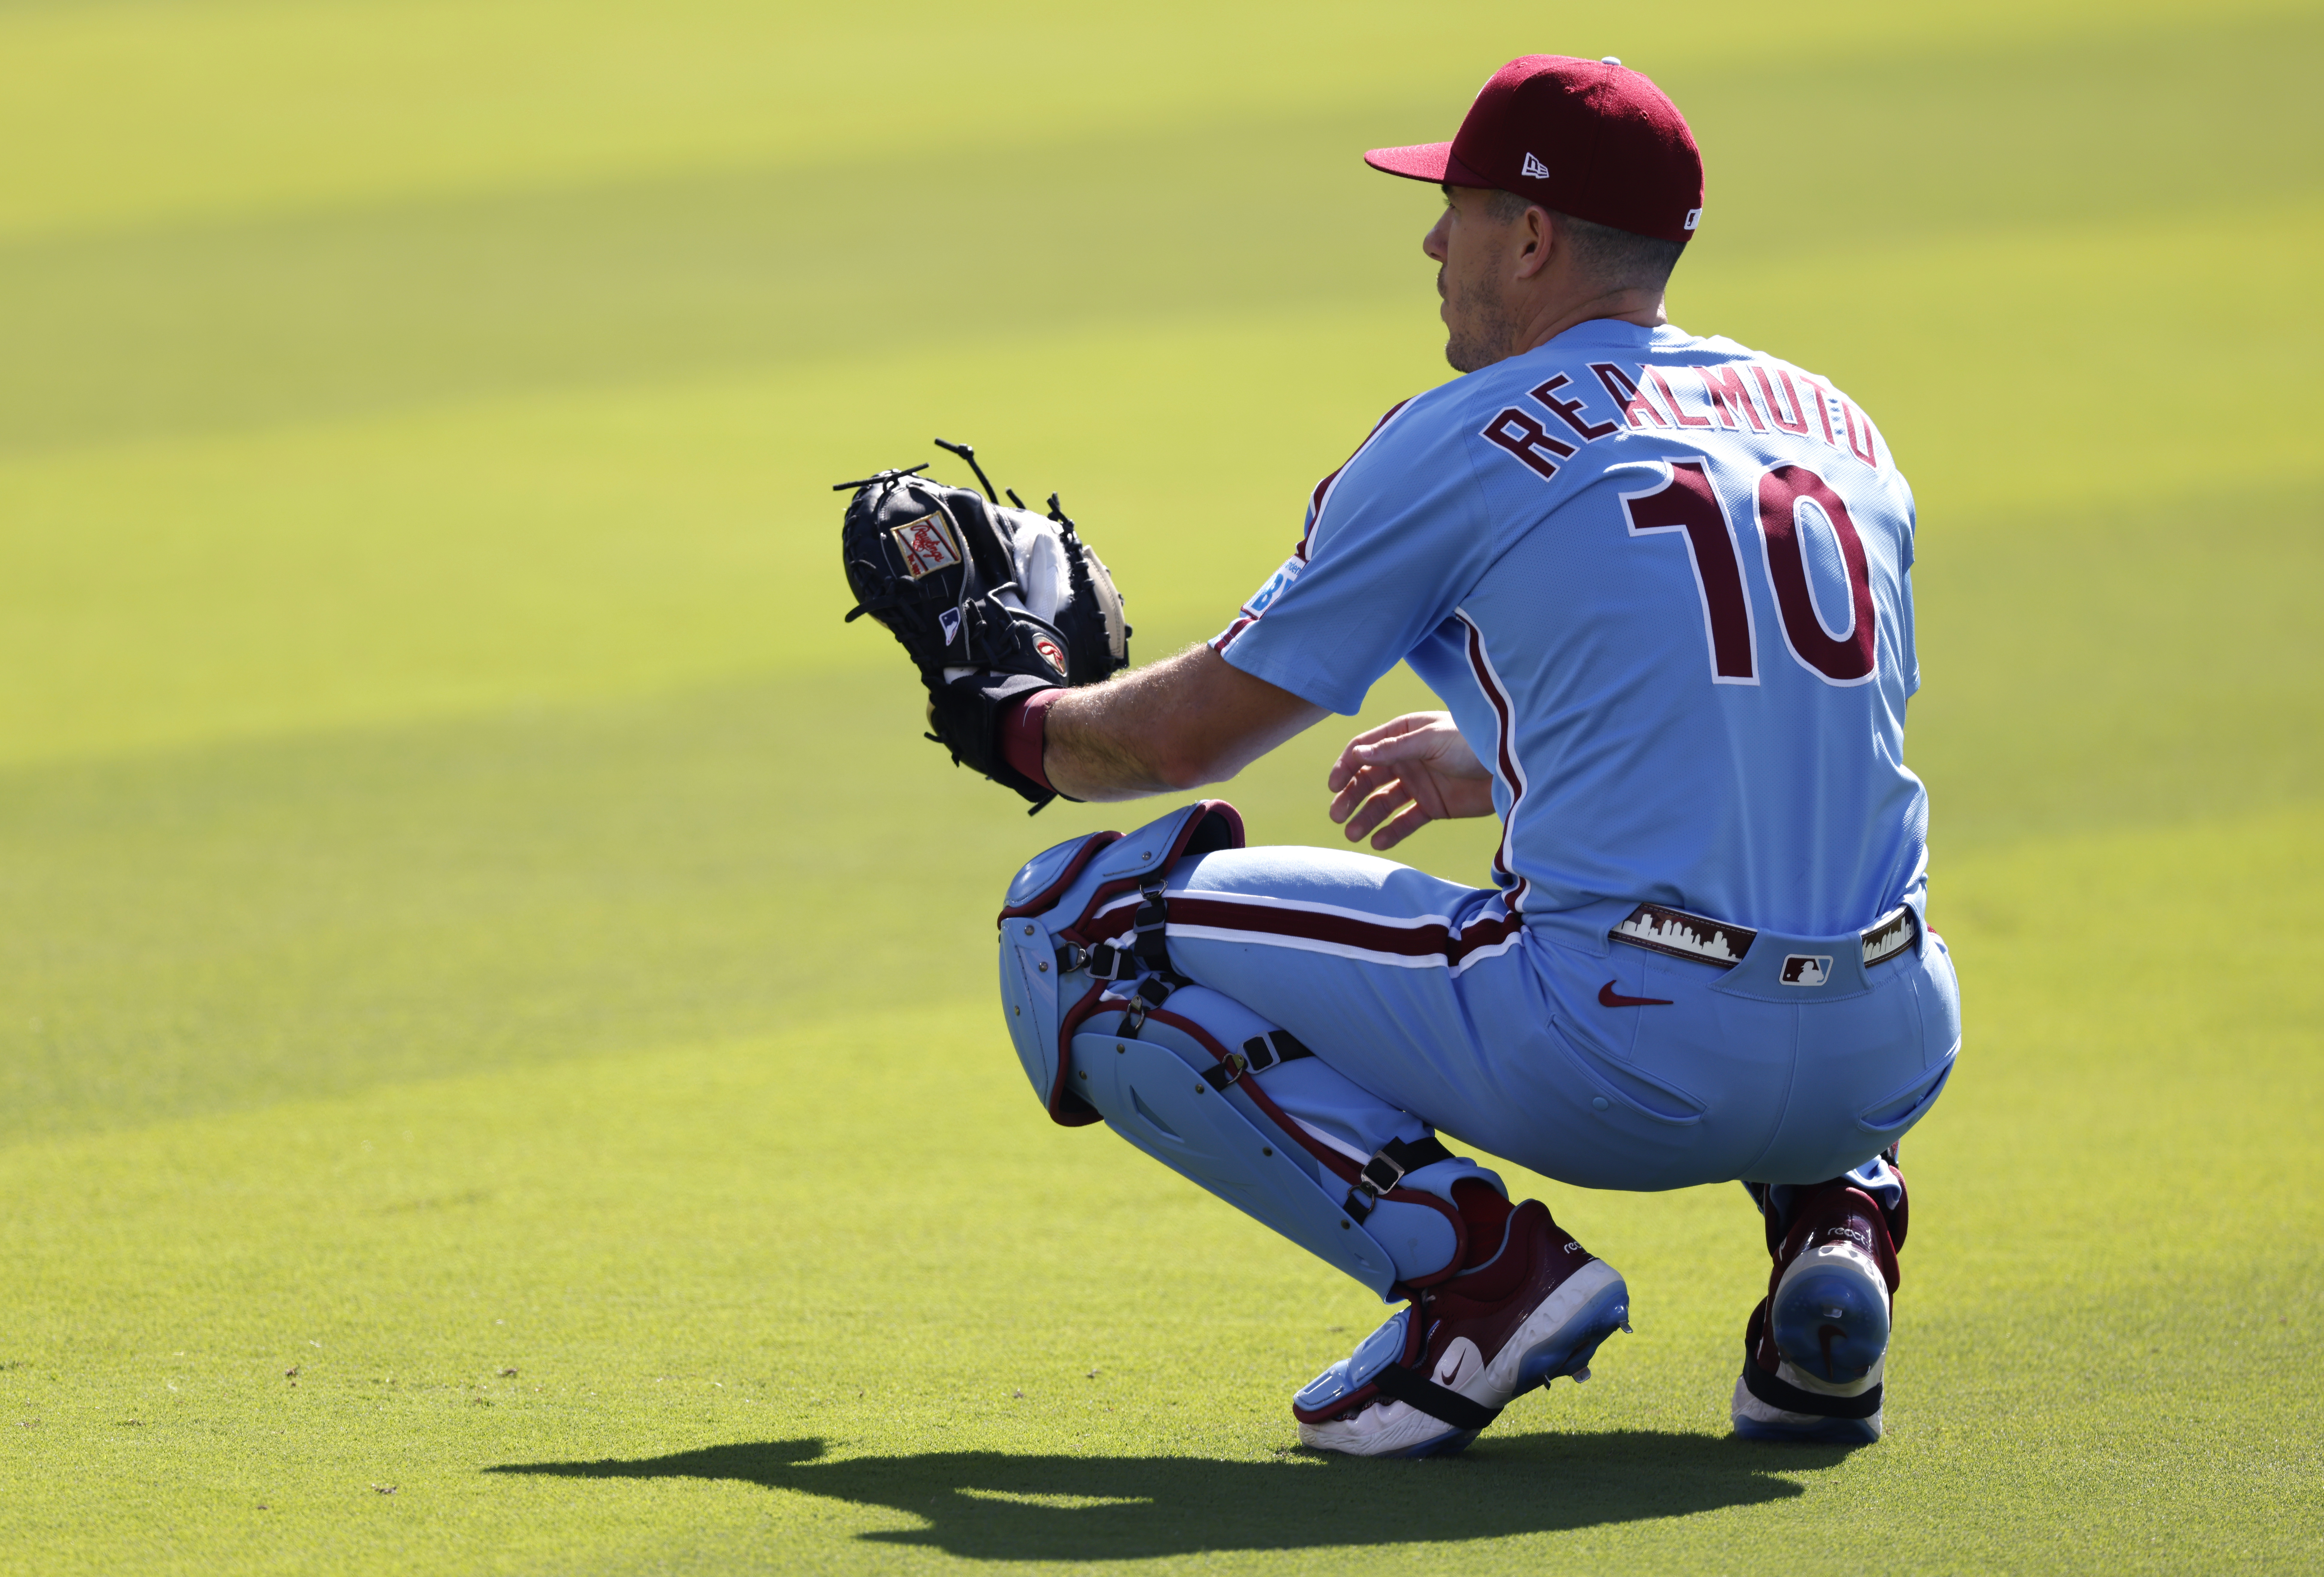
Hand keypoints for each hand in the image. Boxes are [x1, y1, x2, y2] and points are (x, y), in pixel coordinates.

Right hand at [1326, 711, 1495, 849]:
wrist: (1511, 767)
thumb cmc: (1473, 742)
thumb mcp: (1432, 740)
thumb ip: (1395, 748)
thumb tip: (1358, 754)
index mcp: (1404, 734)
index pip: (1365, 749)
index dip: (1346, 766)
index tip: (1333, 786)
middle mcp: (1407, 758)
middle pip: (1369, 778)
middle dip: (1351, 797)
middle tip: (1337, 816)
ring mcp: (1419, 783)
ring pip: (1384, 802)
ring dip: (1366, 817)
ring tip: (1352, 834)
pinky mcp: (1433, 806)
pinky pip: (1406, 821)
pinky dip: (1391, 832)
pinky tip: (1377, 841)